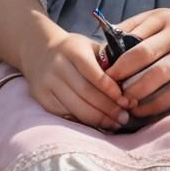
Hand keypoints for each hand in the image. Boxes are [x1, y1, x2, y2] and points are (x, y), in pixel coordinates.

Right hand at [18, 29, 132, 130]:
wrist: (39, 51)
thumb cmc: (74, 50)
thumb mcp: (89, 46)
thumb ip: (107, 61)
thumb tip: (130, 83)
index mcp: (73, 50)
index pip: (94, 74)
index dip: (111, 90)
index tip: (127, 101)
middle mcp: (58, 66)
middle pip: (86, 93)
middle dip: (108, 108)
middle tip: (125, 117)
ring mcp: (47, 83)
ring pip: (75, 107)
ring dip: (98, 119)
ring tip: (115, 124)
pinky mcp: (42, 98)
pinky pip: (65, 114)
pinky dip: (83, 121)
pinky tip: (97, 124)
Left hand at [105, 7, 169, 117]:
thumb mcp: (162, 18)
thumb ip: (135, 28)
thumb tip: (103, 50)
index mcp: (163, 17)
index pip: (130, 37)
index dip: (113, 57)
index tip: (100, 72)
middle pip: (141, 56)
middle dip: (121, 75)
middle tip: (108, 88)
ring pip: (155, 77)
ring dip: (134, 92)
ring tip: (123, 100)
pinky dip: (152, 105)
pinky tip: (141, 109)